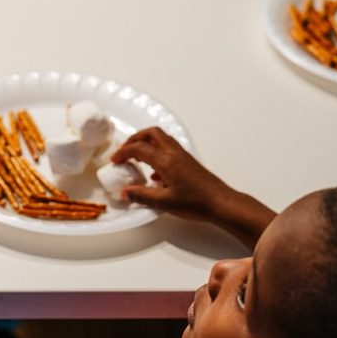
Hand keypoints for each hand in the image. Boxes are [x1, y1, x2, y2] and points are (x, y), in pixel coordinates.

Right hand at [110, 127, 231, 220]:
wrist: (221, 203)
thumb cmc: (196, 203)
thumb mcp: (164, 202)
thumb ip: (142, 195)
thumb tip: (125, 192)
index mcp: (166, 160)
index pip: (139, 148)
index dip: (123, 153)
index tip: (114, 161)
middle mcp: (174, 153)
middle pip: (151, 133)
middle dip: (135, 139)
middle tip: (124, 151)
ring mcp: (182, 156)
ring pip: (161, 139)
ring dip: (146, 144)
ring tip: (135, 159)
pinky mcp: (188, 162)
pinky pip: (168, 149)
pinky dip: (156, 154)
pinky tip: (153, 174)